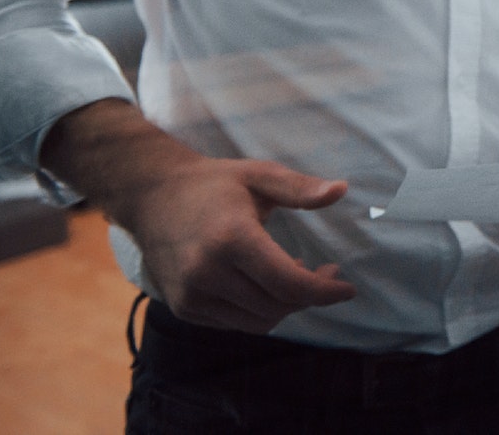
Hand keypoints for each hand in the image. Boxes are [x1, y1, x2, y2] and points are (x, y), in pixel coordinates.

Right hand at [43, 100, 355, 332]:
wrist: (151, 197)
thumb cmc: (214, 183)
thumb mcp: (259, 175)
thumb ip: (300, 188)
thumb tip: (341, 190)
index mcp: (231, 238)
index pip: (288, 283)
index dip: (323, 291)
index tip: (347, 287)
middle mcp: (207, 273)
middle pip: (276, 306)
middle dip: (310, 295)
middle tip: (326, 271)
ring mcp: (191, 295)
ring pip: (257, 322)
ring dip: (286, 306)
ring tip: (295, 274)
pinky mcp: (183, 308)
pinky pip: (235, 324)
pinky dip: (260, 311)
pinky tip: (265, 284)